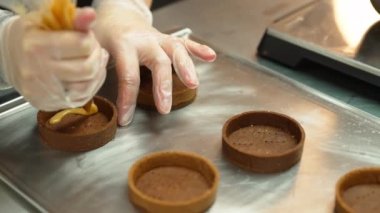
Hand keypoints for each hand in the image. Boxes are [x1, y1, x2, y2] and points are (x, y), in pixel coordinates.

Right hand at [0, 8, 108, 110]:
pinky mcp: (48, 104)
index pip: (82, 45)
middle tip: (93, 50)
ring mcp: (42, 91)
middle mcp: (38, 71)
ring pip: (88, 86)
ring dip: (97, 72)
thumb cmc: (32, 35)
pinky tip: (87, 75)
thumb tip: (91, 15)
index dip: (90, 39)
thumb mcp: (49, 21)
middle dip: (96, 56)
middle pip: (88, 68)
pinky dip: (90, 86)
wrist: (7, 58)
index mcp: (36, 45)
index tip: (86, 36)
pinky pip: (82, 98)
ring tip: (92, 61)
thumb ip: (73, 19)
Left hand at [93, 0, 215, 125]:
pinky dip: (199, 49)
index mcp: (124, 44)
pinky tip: (210, 57)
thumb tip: (93, 87)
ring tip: (193, 84)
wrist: (118, 13)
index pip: (128, 75)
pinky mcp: (168, 38)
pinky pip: (186, 43)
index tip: (127, 119)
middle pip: (158, 62)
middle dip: (163, 86)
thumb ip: (96, 63)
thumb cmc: (106, 33)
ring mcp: (159, 38)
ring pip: (176, 51)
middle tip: (165, 108)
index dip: (128, 99)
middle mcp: (145, 40)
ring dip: (186, 67)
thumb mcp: (94, 45)